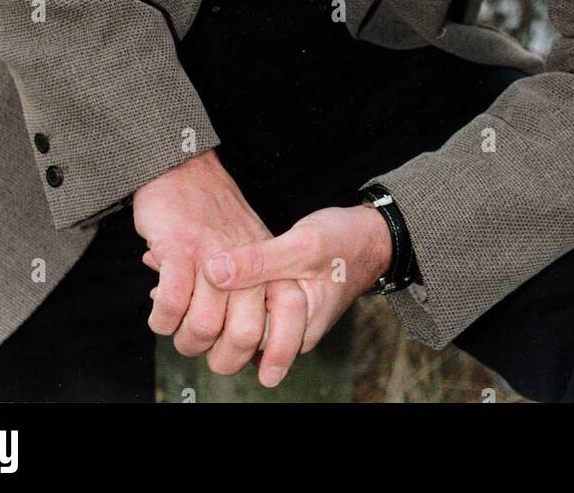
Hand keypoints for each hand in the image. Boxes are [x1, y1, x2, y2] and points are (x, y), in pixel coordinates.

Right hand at [132, 149, 308, 386]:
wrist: (185, 167)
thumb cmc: (213, 213)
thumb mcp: (251, 246)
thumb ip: (255, 288)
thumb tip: (253, 342)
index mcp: (269, 260)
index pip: (289, 313)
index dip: (280, 351)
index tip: (268, 375)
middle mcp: (245, 261)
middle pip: (242, 335)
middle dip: (221, 358)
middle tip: (205, 350)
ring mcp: (211, 256)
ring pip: (203, 326)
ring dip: (185, 340)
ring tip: (177, 331)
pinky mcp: (180, 249)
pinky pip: (172, 303)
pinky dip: (163, 319)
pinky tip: (160, 314)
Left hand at [202, 203, 393, 375]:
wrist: (371, 235)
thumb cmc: (344, 240)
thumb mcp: (303, 244)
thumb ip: (260, 260)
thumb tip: (214, 271)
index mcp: (301, 328)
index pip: (246, 337)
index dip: (221, 312)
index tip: (205, 286)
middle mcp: (295, 334)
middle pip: (243, 335)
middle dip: (221, 311)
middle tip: (202, 282)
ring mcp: (289, 322)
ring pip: (246, 322)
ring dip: (228, 303)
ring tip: (212, 277)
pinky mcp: (285, 308)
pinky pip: (254, 309)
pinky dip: (239, 295)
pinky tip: (227, 274)